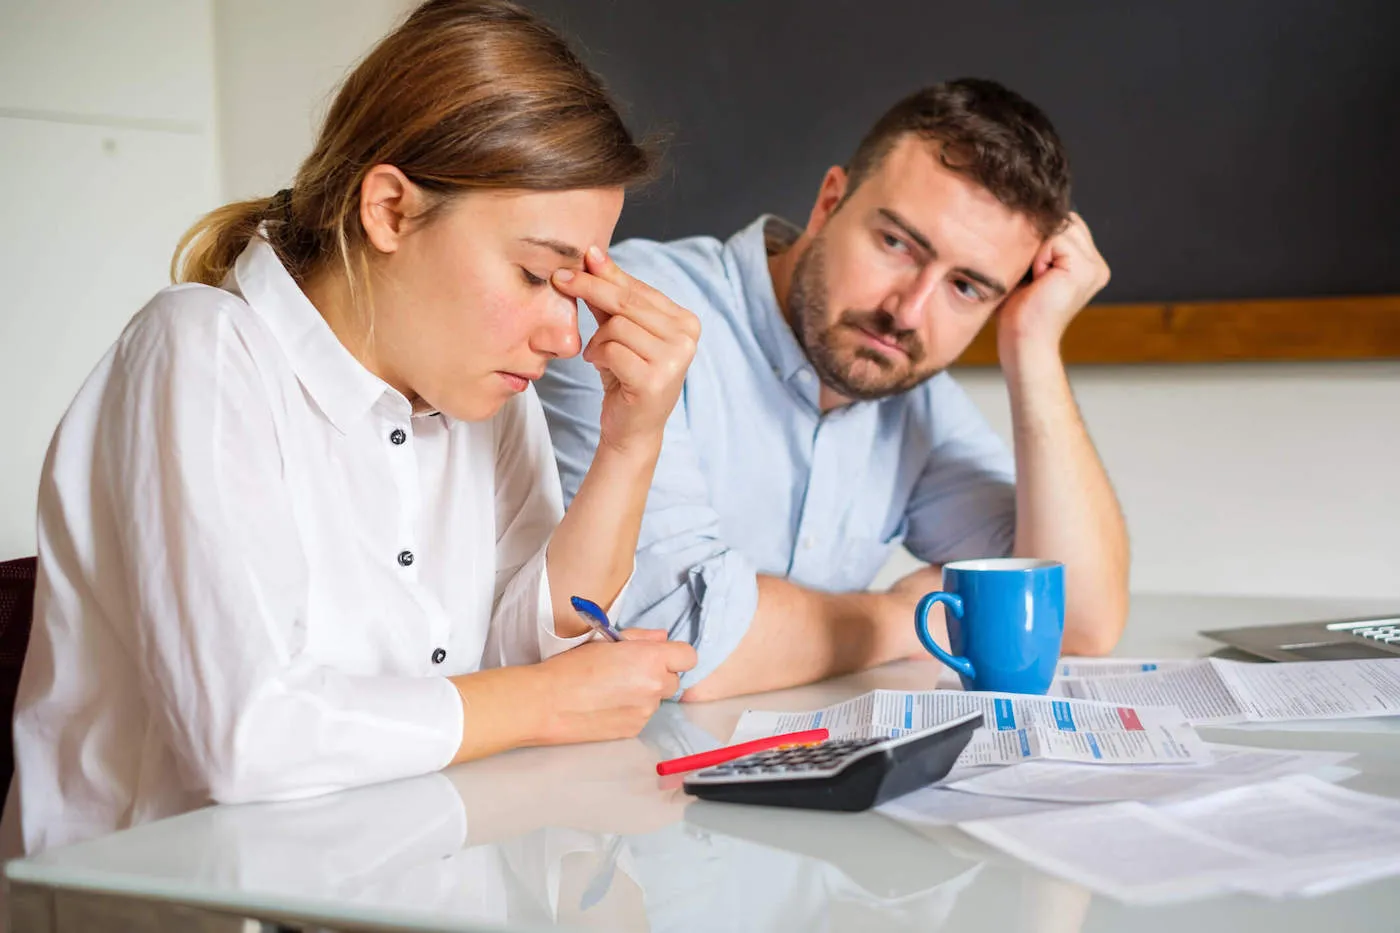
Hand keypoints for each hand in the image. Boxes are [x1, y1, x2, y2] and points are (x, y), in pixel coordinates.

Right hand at [534, 629, 696, 744]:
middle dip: (658, 674)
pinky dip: (631, 710)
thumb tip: (663, 638)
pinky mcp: (634, 731)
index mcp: (650, 658)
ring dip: (644, 693)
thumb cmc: (571, 666)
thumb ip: (640, 638)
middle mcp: (654, 686)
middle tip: (628, 671)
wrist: (546, 703)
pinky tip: (607, 706)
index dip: (674, 655)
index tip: (657, 655)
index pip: (688, 656)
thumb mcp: (605, 640)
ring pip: (657, 699)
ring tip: (612, 690)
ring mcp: (646, 712)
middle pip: (674, 679)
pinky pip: (643, 716)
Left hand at [553, 247, 700, 456]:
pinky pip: (612, 350)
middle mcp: (687, 338)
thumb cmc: (626, 376)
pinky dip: (597, 355)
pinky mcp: (655, 380)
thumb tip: (593, 252)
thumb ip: (611, 295)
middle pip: (627, 303)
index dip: (605, 274)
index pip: (639, 289)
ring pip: (617, 327)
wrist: (632, 429)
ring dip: (597, 339)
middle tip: (560, 279)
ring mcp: (675, 360)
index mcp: (686, 322)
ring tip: (599, 355)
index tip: (578, 258)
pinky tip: (599, 365)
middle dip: (589, 288)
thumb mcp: (620, 332)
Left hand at [996, 212, 1109, 362]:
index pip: (1064, 224)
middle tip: (1030, 274)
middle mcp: (1096, 264)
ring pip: (1059, 227)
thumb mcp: (1028, 268)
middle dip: (1039, 240)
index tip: (1027, 265)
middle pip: (1064, 221)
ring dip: (1037, 250)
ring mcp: (1094, 266)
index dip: (1039, 236)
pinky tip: (1038, 280)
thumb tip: (1026, 210)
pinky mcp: (1085, 269)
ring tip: (1034, 279)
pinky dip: (1038, 257)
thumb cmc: (1018, 312)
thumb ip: (1039, 243)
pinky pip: (1055, 239)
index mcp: (1087, 264)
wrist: (1023, 343)